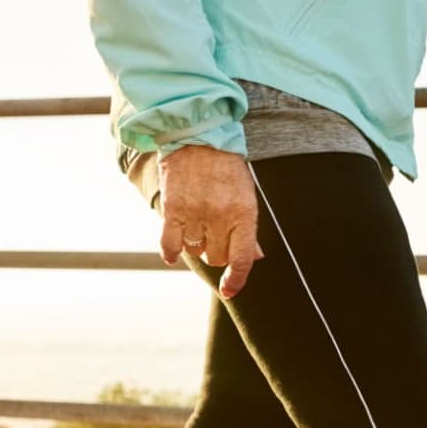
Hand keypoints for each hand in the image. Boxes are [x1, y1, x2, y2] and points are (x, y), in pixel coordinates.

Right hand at [158, 144, 262, 297]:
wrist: (198, 136)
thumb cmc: (226, 167)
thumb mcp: (247, 194)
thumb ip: (249, 229)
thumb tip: (256, 258)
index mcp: (244, 213)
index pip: (242, 259)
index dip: (236, 280)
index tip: (229, 291)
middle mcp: (220, 217)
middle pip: (217, 257)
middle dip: (217, 251)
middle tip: (214, 232)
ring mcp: (195, 214)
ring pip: (196, 251)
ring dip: (197, 245)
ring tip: (197, 224)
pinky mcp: (172, 210)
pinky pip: (170, 246)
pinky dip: (172, 253)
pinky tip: (174, 252)